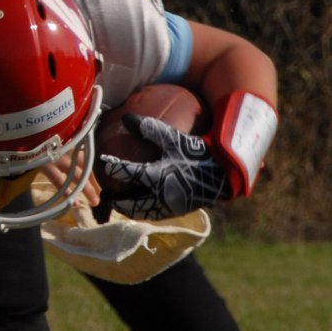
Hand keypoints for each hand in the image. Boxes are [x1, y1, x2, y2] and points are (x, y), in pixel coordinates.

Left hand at [97, 114, 232, 219]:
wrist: (227, 172)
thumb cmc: (200, 153)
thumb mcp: (174, 138)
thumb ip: (150, 128)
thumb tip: (126, 117)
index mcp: (157, 178)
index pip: (128, 173)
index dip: (113, 167)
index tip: (104, 162)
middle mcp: (161, 196)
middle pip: (131, 204)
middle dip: (117, 201)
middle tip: (106, 194)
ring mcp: (170, 207)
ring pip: (144, 212)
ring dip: (130, 209)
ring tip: (121, 203)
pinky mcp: (179, 211)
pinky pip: (157, 213)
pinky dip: (146, 210)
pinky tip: (145, 203)